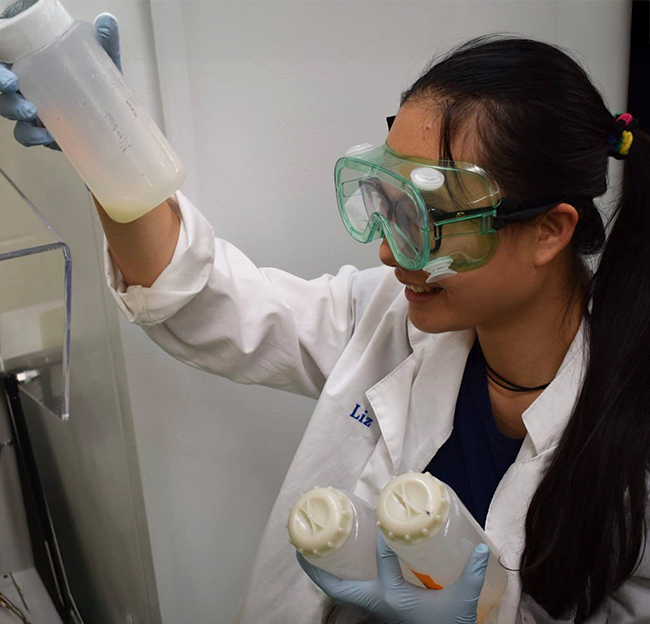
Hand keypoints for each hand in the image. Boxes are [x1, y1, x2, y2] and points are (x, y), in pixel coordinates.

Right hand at [0, 12, 121, 149]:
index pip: (4, 64)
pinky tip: (48, 138)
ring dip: (19, 120)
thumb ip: (103, 42)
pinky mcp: (46, 131)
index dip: (0, 72)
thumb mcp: (101, 60)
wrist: (115, 111)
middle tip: (23, 101)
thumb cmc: (99, 80)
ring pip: (12, 116)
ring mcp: (35, 111)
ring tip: (36, 122)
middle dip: (7, 97)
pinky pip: (31, 137)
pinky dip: (35, 138)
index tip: (10, 79)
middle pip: (3, 92)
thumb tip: (106, 21)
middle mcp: (27, 88)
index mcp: (32, 66)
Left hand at [297, 533, 489, 623]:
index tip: (383, 517)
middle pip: (339, 587)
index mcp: (397, 598)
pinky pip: (350, 593)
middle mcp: (379, 603)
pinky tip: (339, 566)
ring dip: (324, 575)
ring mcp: (376, 608)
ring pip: (341, 591)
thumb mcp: (463, 602)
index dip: (385, 539)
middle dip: (317, 570)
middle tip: (302, 547)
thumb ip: (472, 574)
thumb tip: (483, 547)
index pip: (385, 563)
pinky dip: (338, 580)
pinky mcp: (379, 608)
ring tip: (310, 554)